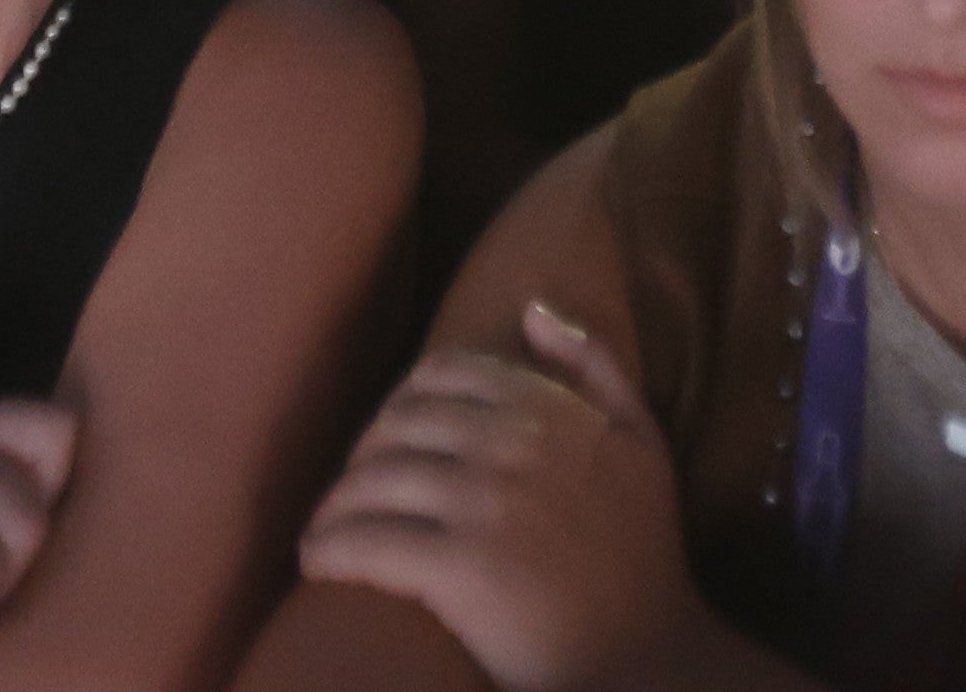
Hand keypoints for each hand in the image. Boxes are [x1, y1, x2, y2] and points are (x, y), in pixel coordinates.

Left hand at [287, 305, 705, 691]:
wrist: (646, 660)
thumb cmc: (642, 557)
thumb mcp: (643, 441)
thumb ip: (598, 365)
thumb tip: (532, 309)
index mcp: (553, 410)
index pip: (443, 373)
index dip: (400, 402)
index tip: (387, 443)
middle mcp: (515, 444)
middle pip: (397, 424)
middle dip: (361, 456)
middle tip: (350, 494)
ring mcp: (484, 504)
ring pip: (372, 480)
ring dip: (334, 506)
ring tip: (324, 534)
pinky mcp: (459, 568)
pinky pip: (367, 543)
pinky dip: (329, 549)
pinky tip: (318, 564)